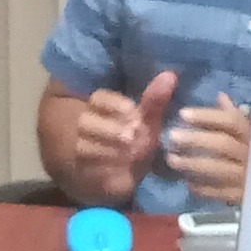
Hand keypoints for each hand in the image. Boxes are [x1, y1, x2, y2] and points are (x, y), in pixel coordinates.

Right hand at [63, 71, 178, 204]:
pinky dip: (104, 172)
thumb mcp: (146, 121)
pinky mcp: (81, 173)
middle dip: (110, 129)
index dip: (114, 104)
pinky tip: (121, 172)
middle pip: (86, 122)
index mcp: (99, 107)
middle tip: (131, 136)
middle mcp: (85, 126)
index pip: (99, 99)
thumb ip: (154, 101)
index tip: (132, 111)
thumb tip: (170, 76)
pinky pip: (87, 171)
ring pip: (84, 146)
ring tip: (130, 155)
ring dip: (108, 151)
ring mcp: (80, 149)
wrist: (120, 174)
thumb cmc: (135, 140)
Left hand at [162, 94, 250, 210]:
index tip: (183, 114)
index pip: (231, 121)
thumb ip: (233, 116)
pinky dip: (202, 188)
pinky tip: (187, 183)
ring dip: (193, 164)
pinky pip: (220, 192)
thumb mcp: (248, 133)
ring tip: (172, 160)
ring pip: (219, 169)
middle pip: (223, 144)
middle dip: (196, 140)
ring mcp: (248, 176)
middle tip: (172, 137)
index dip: (207, 116)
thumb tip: (221, 96)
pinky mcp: (244, 196)